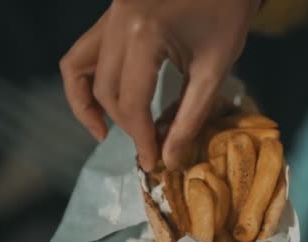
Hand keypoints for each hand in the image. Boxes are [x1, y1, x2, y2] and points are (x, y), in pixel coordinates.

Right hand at [60, 0, 261, 170]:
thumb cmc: (229, 17)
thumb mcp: (215, 70)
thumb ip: (189, 118)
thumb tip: (170, 159)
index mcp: (143, 34)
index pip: (130, 102)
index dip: (141, 138)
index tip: (154, 162)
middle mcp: (116, 22)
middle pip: (104, 89)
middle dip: (125, 125)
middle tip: (149, 146)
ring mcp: (108, 14)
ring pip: (78, 67)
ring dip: (89, 104)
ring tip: (105, 131)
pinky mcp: (110, 12)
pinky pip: (85, 49)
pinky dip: (87, 77)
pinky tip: (103, 99)